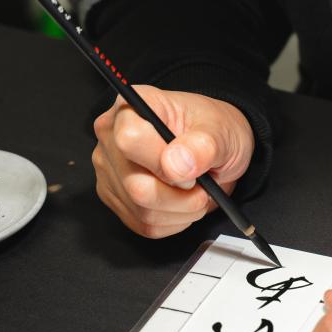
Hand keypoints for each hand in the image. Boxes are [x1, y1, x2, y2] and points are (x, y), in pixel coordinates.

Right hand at [92, 86, 254, 237]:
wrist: (214, 146)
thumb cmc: (213, 130)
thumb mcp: (221, 132)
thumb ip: (203, 145)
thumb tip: (176, 164)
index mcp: (133, 107)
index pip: (130, 140)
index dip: (164, 162)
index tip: (190, 167)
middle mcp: (111, 136)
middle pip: (136, 185)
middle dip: (179, 195)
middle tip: (200, 184)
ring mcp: (109, 168)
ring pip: (141, 209)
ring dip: (180, 210)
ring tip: (195, 192)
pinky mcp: (114, 196)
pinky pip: (143, 224)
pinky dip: (172, 220)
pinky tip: (181, 202)